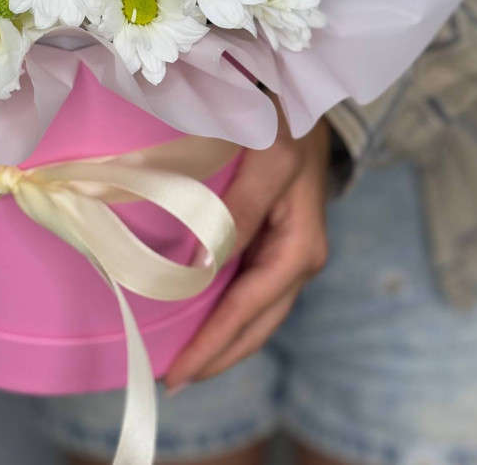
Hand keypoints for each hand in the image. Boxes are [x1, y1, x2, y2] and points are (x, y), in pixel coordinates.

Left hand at [166, 105, 330, 388]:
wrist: (303, 94)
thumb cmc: (284, 123)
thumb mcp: (267, 163)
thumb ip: (239, 214)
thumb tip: (202, 266)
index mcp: (300, 246)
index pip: (250, 309)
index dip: (215, 343)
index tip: (180, 373)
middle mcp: (299, 257)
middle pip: (258, 324)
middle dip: (218, 355)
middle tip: (172, 381)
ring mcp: (290, 251)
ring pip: (257, 312)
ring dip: (223, 339)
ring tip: (184, 362)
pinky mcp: (278, 240)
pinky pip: (252, 289)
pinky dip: (228, 311)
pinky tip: (202, 316)